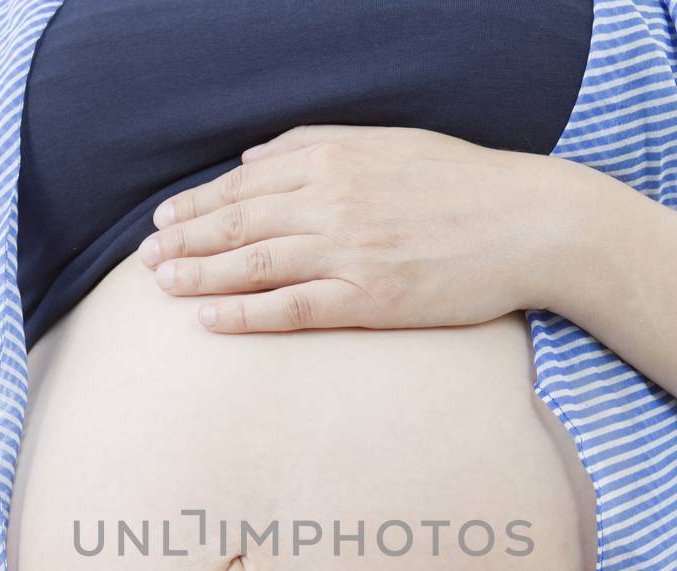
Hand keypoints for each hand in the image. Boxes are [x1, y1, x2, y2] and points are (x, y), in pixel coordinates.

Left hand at [138, 125, 564, 331]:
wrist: (530, 224)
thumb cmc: (464, 183)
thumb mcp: (388, 142)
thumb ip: (317, 145)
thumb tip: (253, 158)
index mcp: (334, 158)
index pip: (244, 183)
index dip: (197, 205)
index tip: (164, 222)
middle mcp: (332, 200)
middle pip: (236, 223)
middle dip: (183, 242)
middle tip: (146, 260)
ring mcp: (348, 252)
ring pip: (251, 265)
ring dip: (198, 277)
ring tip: (162, 287)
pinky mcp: (369, 299)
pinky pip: (290, 309)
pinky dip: (243, 315)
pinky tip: (210, 321)